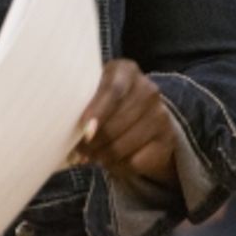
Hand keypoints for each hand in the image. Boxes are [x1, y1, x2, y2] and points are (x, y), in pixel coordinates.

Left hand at [71, 59, 177, 187]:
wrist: (141, 115)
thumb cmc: (105, 100)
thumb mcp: (95, 91)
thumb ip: (83, 101)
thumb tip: (67, 130)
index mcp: (126, 70)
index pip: (114, 90)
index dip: (98, 111)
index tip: (85, 129)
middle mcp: (148, 89)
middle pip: (118, 120)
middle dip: (95, 140)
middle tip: (79, 150)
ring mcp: (160, 114)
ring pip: (125, 144)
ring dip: (103, 155)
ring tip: (91, 156)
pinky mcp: (167, 139)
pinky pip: (137, 160)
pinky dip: (120, 165)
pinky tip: (111, 159)